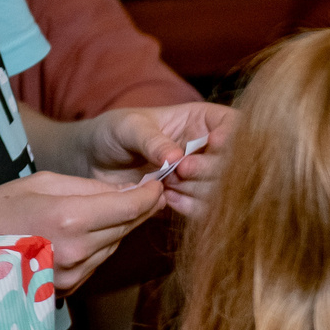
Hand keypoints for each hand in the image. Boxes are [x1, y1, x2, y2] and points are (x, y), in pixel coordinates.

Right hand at [0, 172, 165, 289]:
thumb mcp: (38, 184)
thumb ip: (88, 187)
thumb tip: (129, 190)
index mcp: (69, 219)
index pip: (131, 207)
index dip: (150, 195)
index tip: (157, 183)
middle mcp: (77, 251)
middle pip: (128, 226)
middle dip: (137, 209)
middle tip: (142, 193)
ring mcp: (73, 275)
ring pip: (115, 245)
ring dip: (116, 228)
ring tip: (101, 212)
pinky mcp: (68, 291)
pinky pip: (98, 262)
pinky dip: (99, 246)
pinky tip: (81, 235)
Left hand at [79, 102, 231, 214]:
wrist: (94, 163)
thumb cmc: (113, 133)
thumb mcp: (128, 128)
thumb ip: (152, 140)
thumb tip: (176, 157)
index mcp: (203, 120)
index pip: (235, 125)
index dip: (233, 136)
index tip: (214, 143)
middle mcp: (210, 148)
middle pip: (234, 161)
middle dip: (210, 168)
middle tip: (181, 170)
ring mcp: (203, 175)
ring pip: (222, 188)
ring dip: (197, 189)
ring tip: (166, 183)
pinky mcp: (192, 198)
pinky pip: (206, 208)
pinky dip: (189, 207)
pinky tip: (166, 198)